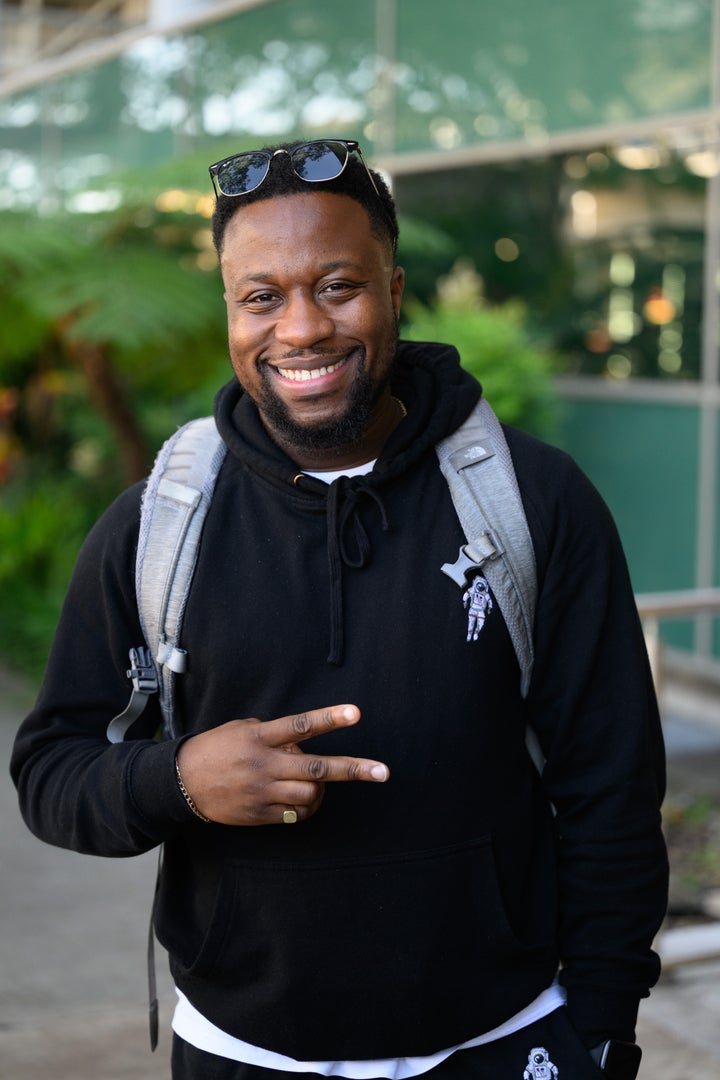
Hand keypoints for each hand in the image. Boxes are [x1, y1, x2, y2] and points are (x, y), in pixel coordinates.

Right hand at [175, 704, 388, 825]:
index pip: (300, 725)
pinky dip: (306, 807)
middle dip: (353, 769)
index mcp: (259, 737)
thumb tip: (305, 741)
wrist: (182, 783)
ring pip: (311, 794)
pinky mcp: (259, 815)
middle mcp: (264, 764)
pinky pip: (296, 815)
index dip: (329, 718)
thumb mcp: (243, 729)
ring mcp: (262, 792)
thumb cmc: (218, 748)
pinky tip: (304, 801)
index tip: (355, 713)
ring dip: (323, 790)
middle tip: (383, 772)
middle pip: (316, 768)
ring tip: (321, 785)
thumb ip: (275, 733)